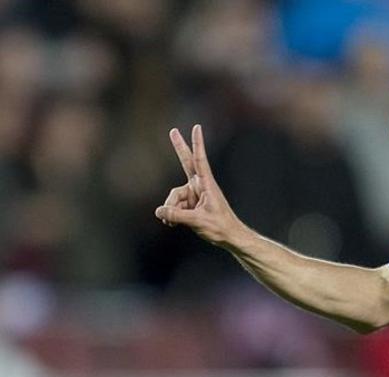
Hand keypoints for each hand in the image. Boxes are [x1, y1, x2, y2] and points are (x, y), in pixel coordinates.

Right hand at [155, 125, 241, 247]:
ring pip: (174, 196)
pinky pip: (174, 205)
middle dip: (179, 148)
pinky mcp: (190, 203)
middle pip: (186, 163)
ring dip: (171, 209)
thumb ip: (177, 215)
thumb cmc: (220, 227)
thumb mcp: (197, 221)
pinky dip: (171, 214)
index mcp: (207, 184)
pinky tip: (171, 223)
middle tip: (172, 130)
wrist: (229, 237)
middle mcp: (200, 186)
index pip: (200, 160)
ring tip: (170, 222)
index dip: (197, 144)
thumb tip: (158, 211)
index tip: (197, 128)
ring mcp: (194, 194)